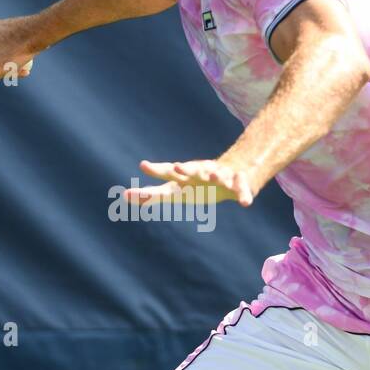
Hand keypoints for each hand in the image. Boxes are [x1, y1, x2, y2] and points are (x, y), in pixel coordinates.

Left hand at [125, 159, 255, 207]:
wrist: (229, 174)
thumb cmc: (196, 185)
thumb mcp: (174, 191)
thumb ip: (150, 195)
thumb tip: (124, 196)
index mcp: (184, 176)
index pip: (167, 173)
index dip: (157, 171)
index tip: (143, 166)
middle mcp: (200, 173)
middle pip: (192, 170)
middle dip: (186, 169)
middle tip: (177, 167)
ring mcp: (220, 176)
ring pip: (218, 175)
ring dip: (216, 176)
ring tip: (214, 178)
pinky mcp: (238, 184)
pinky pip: (241, 190)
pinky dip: (244, 195)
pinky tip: (245, 203)